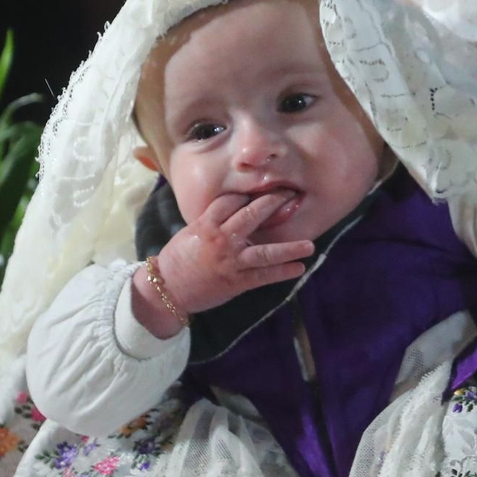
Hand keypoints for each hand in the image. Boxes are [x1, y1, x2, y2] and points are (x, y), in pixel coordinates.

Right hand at [130, 191, 314, 337]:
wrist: (167, 289)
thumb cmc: (176, 260)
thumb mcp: (190, 233)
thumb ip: (210, 221)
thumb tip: (231, 209)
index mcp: (206, 224)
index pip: (230, 201)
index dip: (247, 194)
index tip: (263, 187)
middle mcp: (221, 239)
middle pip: (251, 216)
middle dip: (272, 203)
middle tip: (290, 194)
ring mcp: (231, 261)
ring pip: (265, 252)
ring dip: (289, 248)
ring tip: (310, 245)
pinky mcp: (236, 281)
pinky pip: (264, 277)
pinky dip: (282, 273)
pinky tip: (299, 268)